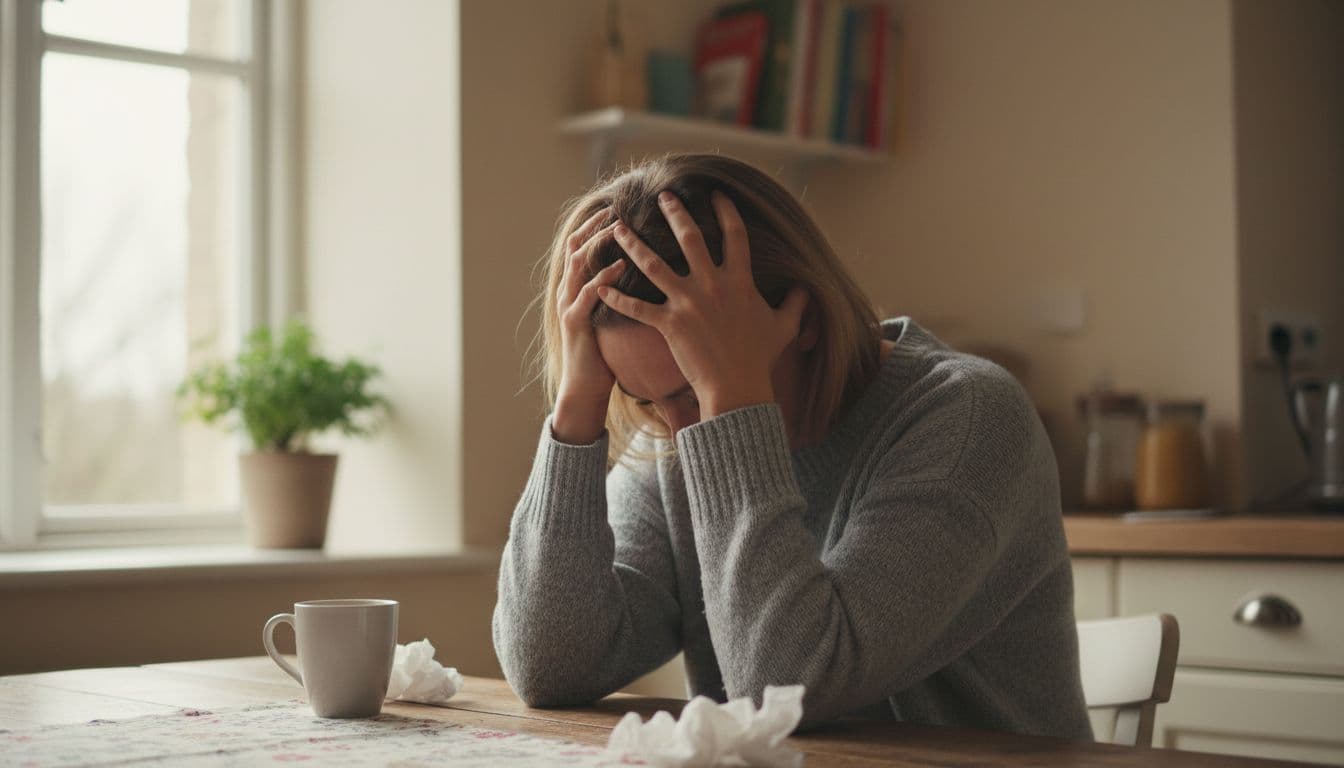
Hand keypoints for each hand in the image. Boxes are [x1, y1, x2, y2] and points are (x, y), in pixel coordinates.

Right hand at [553, 208, 626, 443]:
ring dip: (599, 244)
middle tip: (615, 210)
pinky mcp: (575, 323)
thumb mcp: (612, 318)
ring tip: (619, 229)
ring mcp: (569, 306)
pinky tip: (622, 266)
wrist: (585, 389)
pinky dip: (604, 277)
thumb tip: (645, 275)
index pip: (581, 247)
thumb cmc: (604, 355)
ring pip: (578, 264)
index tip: (617, 209)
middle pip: (576, 247)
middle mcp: (568, 292)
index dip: (595, 227)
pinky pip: (588, 294)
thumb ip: (620, 294)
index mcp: (577, 289)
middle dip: (595, 227)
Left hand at [598, 190, 806, 418]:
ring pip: (653, 265)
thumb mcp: (784, 327)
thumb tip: (805, 289)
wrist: (738, 386)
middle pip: (690, 238)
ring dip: (633, 244)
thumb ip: (794, 304)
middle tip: (662, 197)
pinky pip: (637, 307)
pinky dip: (617, 297)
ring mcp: (687, 302)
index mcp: (740, 280)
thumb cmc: (760, 358)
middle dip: (675, 213)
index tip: (716, 194)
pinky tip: (600, 287)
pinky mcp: (668, 324)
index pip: (735, 235)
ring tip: (618, 228)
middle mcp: (711, 284)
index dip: (727, 211)